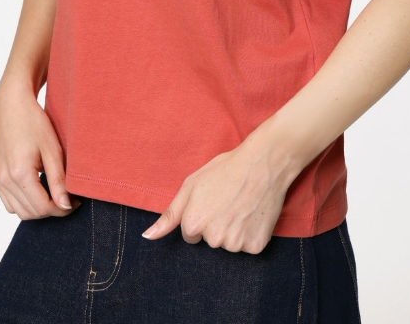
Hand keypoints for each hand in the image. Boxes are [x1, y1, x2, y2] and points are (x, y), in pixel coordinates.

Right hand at [0, 81, 80, 218]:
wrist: (12, 105)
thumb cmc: (33, 122)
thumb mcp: (52, 149)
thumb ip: (59, 180)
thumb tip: (65, 206)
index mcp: (19, 172)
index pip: (42, 208)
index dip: (61, 209)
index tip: (75, 201)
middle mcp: (4, 180)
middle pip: (30, 213)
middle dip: (51, 210)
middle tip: (67, 197)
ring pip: (18, 211)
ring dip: (37, 208)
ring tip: (53, 192)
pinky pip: (9, 202)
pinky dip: (24, 202)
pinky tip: (38, 188)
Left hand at [140, 133, 297, 252]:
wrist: (262, 163)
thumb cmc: (225, 169)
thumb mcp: (191, 185)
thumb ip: (169, 215)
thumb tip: (147, 237)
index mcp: (193, 224)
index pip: (190, 235)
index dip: (200, 216)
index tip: (212, 202)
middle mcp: (213, 239)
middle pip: (210, 240)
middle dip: (216, 224)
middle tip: (228, 201)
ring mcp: (235, 244)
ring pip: (229, 244)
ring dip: (234, 230)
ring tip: (241, 205)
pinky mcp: (256, 246)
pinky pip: (248, 246)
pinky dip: (251, 233)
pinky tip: (253, 213)